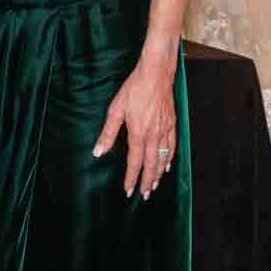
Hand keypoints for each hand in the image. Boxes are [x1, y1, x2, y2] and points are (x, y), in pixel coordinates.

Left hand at [91, 58, 176, 199]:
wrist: (156, 75)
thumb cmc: (133, 90)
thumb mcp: (115, 109)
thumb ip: (108, 133)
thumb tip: (98, 152)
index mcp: (138, 133)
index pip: (134, 162)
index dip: (131, 178)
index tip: (128, 191)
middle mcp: (154, 136)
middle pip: (151, 164)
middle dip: (147, 181)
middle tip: (145, 195)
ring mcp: (165, 131)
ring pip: (163, 158)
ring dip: (158, 174)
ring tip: (154, 185)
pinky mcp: (172, 124)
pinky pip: (172, 147)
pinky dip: (170, 159)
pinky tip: (167, 166)